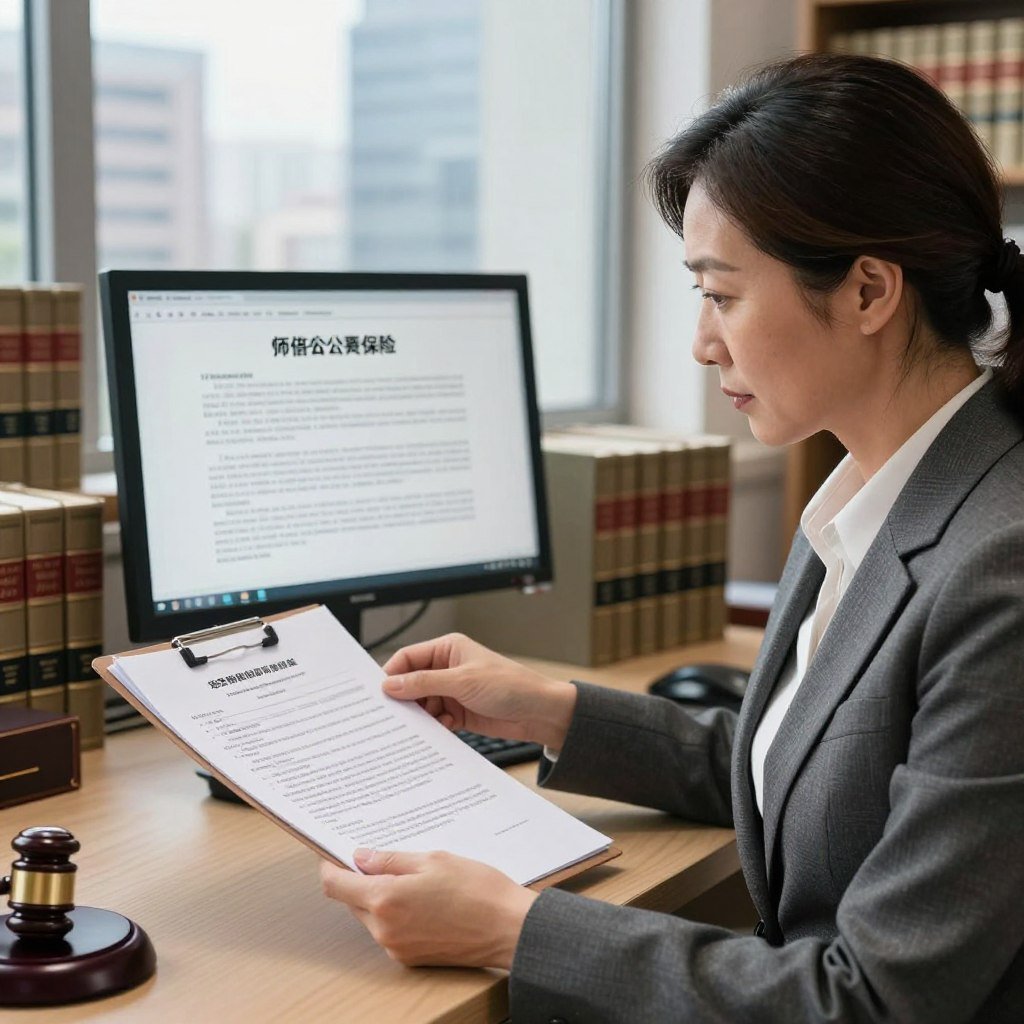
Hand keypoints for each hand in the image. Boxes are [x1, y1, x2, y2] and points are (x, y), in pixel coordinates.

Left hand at [320, 848, 536, 968]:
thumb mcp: (433, 860)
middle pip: (352, 901)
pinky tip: (421, 897)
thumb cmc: (477, 890)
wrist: (509, 928)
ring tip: (411, 876)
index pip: (335, 885)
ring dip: (379, 896)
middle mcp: (384, 929)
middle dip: (359, 879)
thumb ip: (391, 860)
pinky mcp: (410, 958)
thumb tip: (361, 857)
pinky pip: (389, 930)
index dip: (330, 866)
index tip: (333, 853)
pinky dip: (395, 912)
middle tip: (380, 857)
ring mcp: (396, 947)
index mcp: (385, 900)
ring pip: (371, 916)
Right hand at [381, 633, 576, 750]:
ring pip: (422, 704)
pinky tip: (443, 729)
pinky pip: (435, 720)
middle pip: (412, 683)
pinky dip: (435, 726)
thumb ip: (424, 682)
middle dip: (405, 699)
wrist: (540, 712)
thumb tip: (390, 684)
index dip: (392, 674)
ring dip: (421, 716)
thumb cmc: (510, 685)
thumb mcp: (462, 681)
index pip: (408, 658)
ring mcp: (453, 691)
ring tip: (422, 725)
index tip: (380, 694)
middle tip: (394, 716)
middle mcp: (447, 668)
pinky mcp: (459, 712)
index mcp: (448, 649)